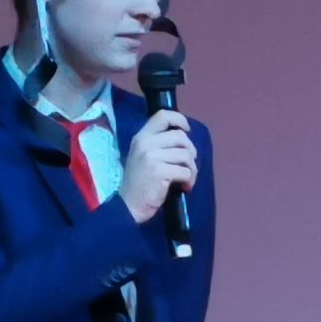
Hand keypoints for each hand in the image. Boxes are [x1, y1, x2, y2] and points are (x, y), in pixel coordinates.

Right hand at [120, 108, 198, 223]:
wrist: (128, 205)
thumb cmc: (139, 182)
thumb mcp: (143, 156)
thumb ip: (158, 144)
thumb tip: (184, 137)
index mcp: (141, 137)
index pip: (162, 116)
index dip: (179, 119)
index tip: (186, 130)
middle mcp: (145, 143)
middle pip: (180, 137)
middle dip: (190, 151)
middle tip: (188, 164)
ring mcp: (151, 157)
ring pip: (186, 155)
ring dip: (192, 169)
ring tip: (187, 179)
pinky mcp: (159, 172)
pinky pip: (185, 171)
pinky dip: (189, 180)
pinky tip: (184, 187)